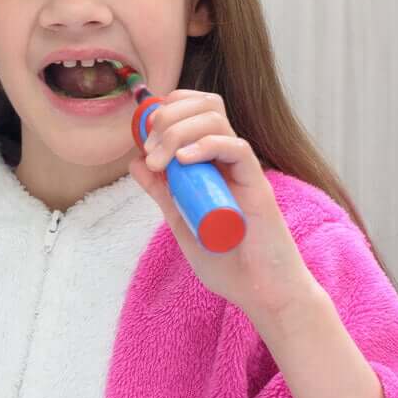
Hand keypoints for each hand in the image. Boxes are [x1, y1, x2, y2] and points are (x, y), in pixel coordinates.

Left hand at [129, 90, 321, 323]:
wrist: (261, 292)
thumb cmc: (227, 261)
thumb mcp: (181, 221)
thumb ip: (162, 191)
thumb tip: (137, 161)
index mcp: (212, 163)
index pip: (195, 110)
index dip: (168, 108)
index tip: (144, 132)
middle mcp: (229, 160)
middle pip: (205, 105)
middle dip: (168, 115)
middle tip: (150, 147)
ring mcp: (243, 171)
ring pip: (216, 119)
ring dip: (178, 131)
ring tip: (161, 160)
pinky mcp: (257, 186)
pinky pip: (237, 149)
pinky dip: (206, 145)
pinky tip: (183, 161)